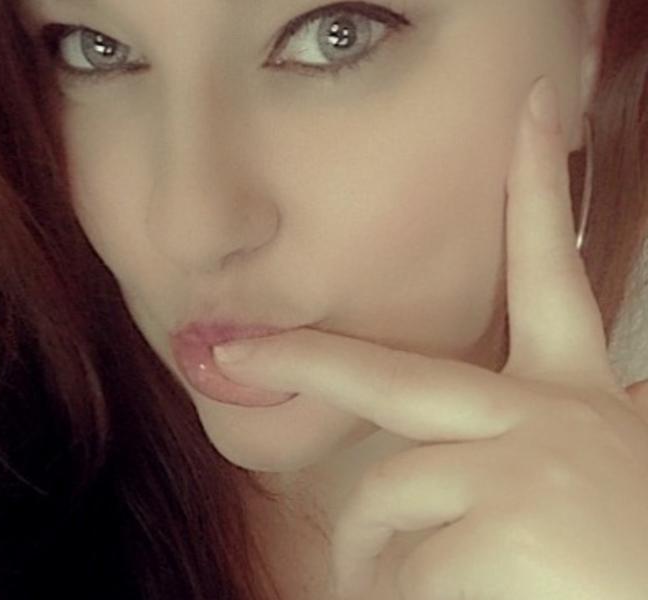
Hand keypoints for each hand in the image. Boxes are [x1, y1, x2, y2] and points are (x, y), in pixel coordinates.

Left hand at [212, 77, 647, 599]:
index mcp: (572, 399)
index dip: (536, 189)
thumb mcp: (598, 473)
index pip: (550, 272)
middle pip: (390, 378)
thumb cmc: (634, 557)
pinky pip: (400, 566)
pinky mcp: (501, 524)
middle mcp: (544, 415)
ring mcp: (518, 465)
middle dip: (306, 361)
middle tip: (238, 356)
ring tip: (411, 587)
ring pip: (385, 498)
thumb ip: (540, 434)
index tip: (527, 113)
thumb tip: (501, 430)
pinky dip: (399, 596)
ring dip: (377, 556)